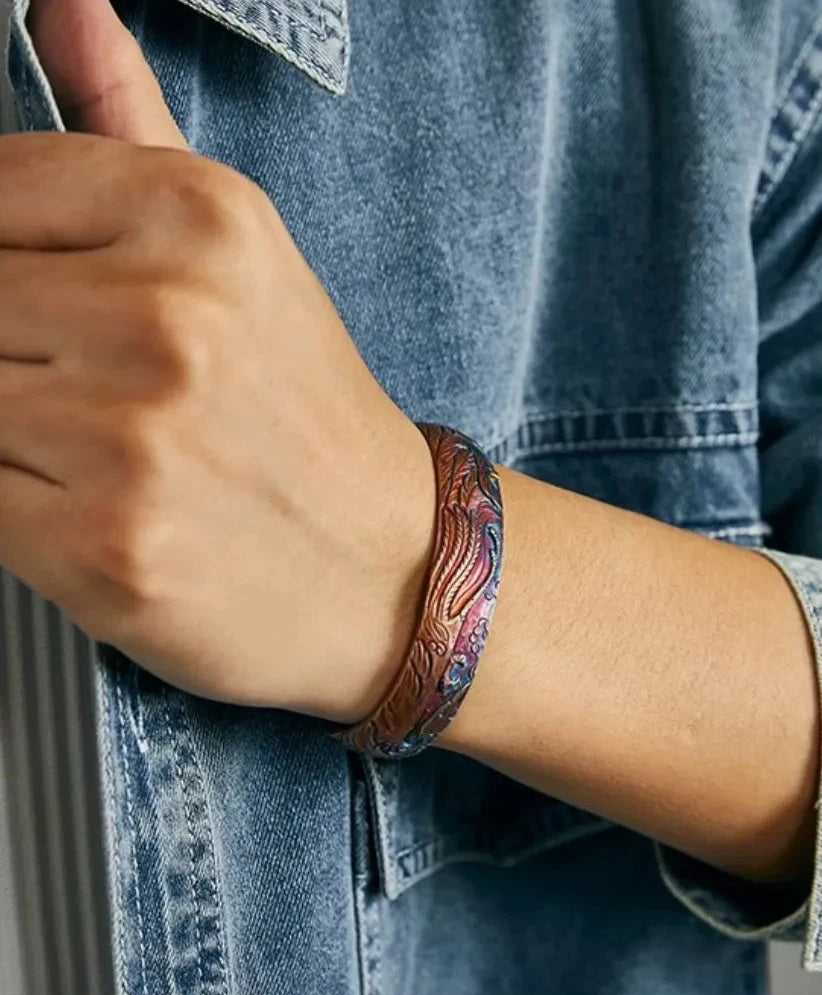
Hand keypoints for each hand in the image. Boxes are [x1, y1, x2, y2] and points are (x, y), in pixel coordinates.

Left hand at [0, 0, 435, 720]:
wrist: (389, 566)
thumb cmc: (307, 415)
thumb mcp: (244, 252)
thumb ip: (131, 123)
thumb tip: (61, 5)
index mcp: (197, 219)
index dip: (8, 259)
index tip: (45, 309)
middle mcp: (165, 318)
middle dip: (16, 355)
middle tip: (90, 394)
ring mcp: (132, 439)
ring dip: (18, 435)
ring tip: (103, 456)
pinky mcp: (104, 546)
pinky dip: (22, 509)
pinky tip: (101, 512)